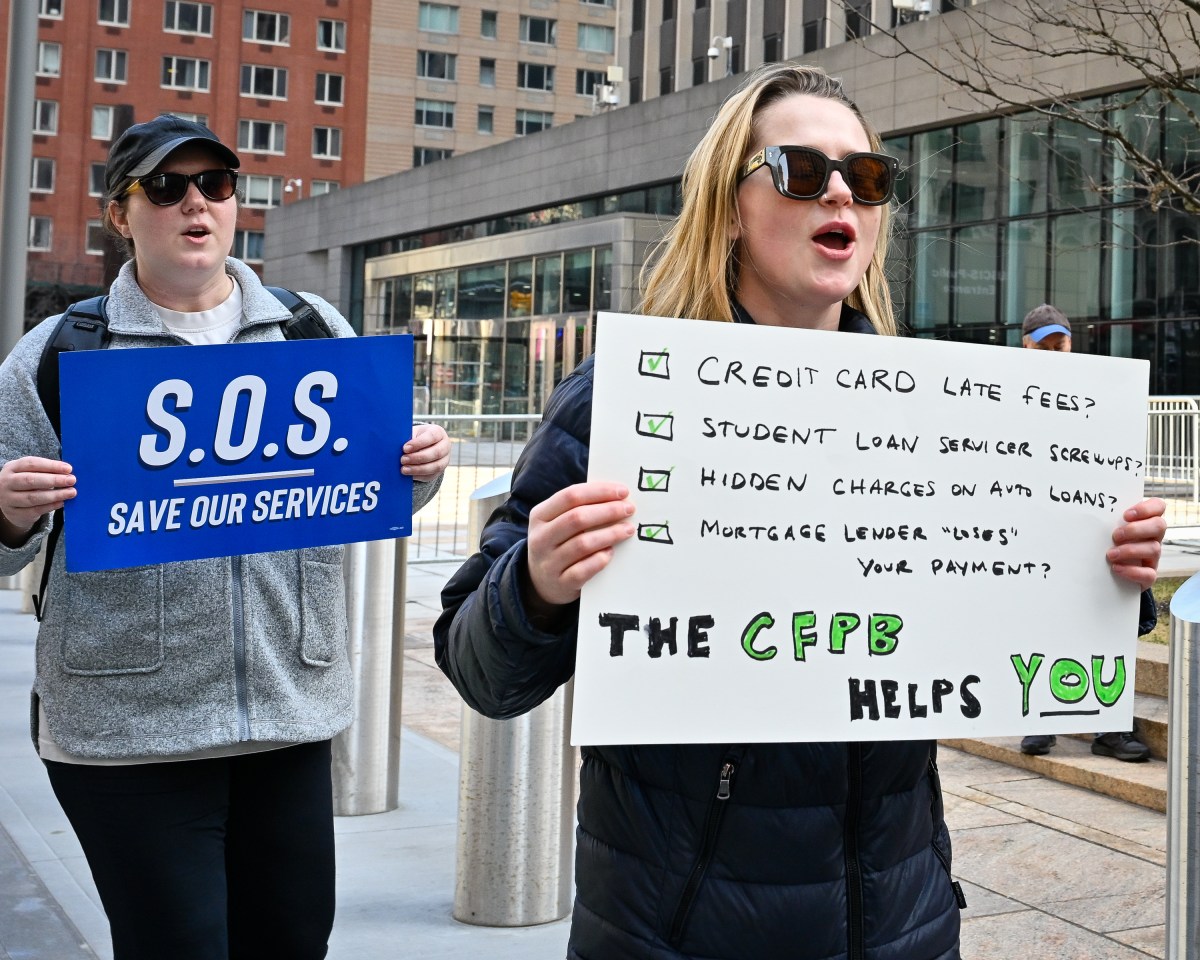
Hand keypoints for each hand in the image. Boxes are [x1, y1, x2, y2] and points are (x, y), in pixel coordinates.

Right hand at [0, 456, 75, 545]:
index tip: (68, 469)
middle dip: (54, 480)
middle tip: (71, 480)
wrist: (9, 503)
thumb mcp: (29, 473)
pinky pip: (34, 510)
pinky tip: (61, 502)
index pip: (31, 464)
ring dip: (55, 495)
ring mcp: (8, 499)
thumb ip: (45, 471)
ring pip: (33, 497)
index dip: (51, 466)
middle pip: (30, 480)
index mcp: (12, 468)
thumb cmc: (24, 484)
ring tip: (71, 492)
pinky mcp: (15, 513)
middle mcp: (7, 483)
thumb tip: (68, 473)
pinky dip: (50, 506)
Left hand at [401, 423, 450, 479]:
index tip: (405, 448)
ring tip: (404, 469)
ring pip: (435, 466)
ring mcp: (444, 460)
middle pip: (436, 453)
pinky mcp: (439, 471)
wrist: (423, 446)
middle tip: (402, 460)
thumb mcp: (413, 434)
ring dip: (418, 469)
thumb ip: (407, 438)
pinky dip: (419, 475)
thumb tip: (395, 445)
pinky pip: (431, 475)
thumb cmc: (415, 438)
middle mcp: (445, 446)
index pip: (431, 437)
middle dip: (418, 457)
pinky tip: (409, 475)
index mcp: (438, 433)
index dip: (418, 443)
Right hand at [525, 482, 636, 609]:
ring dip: (610, 534)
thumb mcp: (557, 522)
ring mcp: (549, 562)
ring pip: (582, 544)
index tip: (622, 491)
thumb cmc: (558, 544)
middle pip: (577, 518)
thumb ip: (578, 508)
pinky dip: (600, 559)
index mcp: (540, 516)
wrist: (541, 582)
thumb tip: (615, 496)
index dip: (599, 492)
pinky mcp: (560, 583)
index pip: (570, 496)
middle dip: (608, 511)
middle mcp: (540, 538)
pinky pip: (583, 570)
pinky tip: (610, 552)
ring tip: (627, 529)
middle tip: (628, 509)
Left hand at [1107, 497, 1166, 587]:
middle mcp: (1153, 537)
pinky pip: (1149, 574)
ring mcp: (1153, 556)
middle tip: (1115, 535)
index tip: (1126, 515)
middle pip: (1159, 526)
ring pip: (1154, 549)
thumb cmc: (1107, 543)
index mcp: (1146, 521)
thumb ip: (1107, 520)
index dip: (1146, 508)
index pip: (1158, 506)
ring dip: (1130, 550)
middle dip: (1136, 529)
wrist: (1108, 573)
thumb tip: (1088, 511)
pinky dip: (1132, 571)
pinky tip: (1116, 568)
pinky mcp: (1148, 575)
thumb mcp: (1108, 529)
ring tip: (1110, 554)